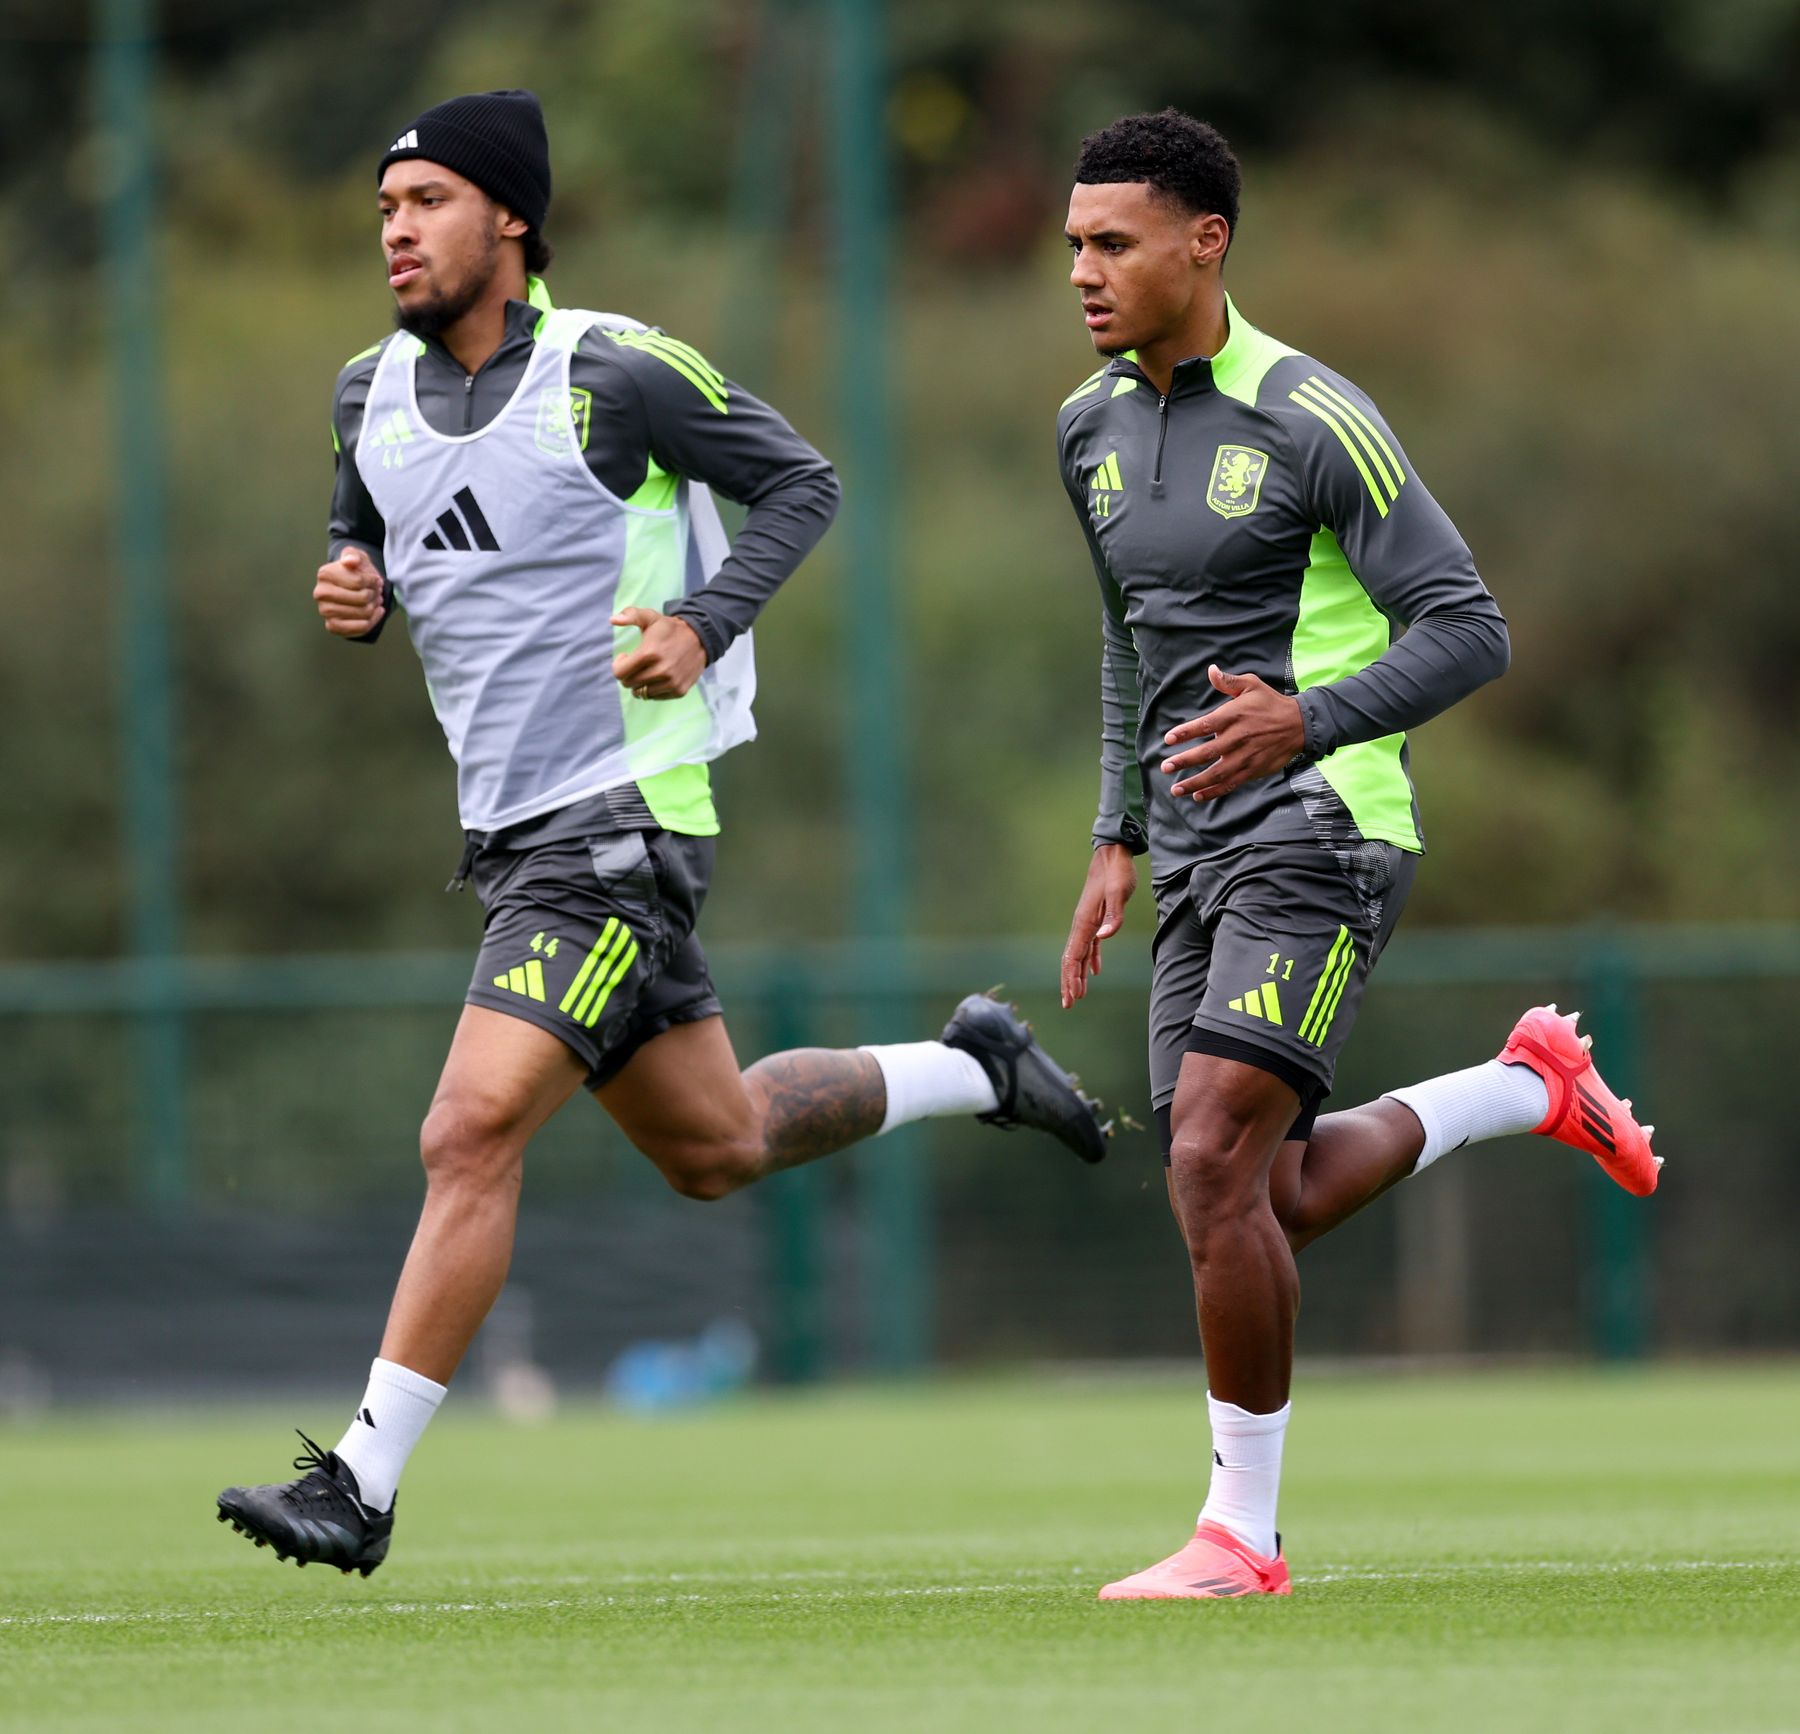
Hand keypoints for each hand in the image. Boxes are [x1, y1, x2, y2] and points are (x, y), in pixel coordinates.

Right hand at [314, 547, 385, 636]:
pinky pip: (360, 628)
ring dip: (375, 607)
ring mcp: (325, 611)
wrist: (351, 587)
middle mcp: (320, 594)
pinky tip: (377, 612)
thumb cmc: (354, 571)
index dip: (373, 581)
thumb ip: (353, 555)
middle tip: (378, 591)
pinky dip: (373, 620)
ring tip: (376, 600)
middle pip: (361, 599)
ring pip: (363, 614)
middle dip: (374, 595)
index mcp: (325, 574)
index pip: (358, 581)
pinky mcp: (333, 626)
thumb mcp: (356, 556)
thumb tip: (350, 561)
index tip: (376, 580)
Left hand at [611, 607, 706, 699]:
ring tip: (647, 670)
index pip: (619, 673)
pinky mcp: (679, 691)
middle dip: (628, 674)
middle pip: (629, 684)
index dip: (618, 665)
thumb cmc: (670, 628)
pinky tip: (658, 677)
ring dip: (640, 683)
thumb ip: (630, 615)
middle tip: (636, 664)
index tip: (625, 657)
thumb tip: (612, 619)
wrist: (700, 638)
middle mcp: (661, 670)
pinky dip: (653, 689)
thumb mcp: (650, 617)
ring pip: (641, 693)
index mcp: (649, 653)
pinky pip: (655, 697)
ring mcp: (671, 682)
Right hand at [1061, 843, 1137, 1008]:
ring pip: (1080, 954)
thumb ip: (1113, 915)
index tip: (1070, 998)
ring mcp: (1088, 922)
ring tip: (1078, 994)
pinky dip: (1091, 960)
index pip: (1073, 956)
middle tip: (1069, 1004)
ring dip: (1078, 974)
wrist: (1114, 854)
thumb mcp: (1119, 892)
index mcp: (1085, 922)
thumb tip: (1102, 938)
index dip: (1070, 979)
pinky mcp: (1097, 918)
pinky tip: (1095, 971)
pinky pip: (1090, 944)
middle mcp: (1082, 924)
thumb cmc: (1117, 872)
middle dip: (1069, 982)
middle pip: (1071, 959)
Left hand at [1159, 664, 1305, 800]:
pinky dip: (1214, 791)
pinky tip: (1198, 796)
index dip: (1186, 732)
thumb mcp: (1252, 685)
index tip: (1168, 739)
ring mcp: (1246, 756)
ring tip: (1176, 789)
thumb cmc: (1271, 703)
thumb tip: (1211, 670)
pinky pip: (1231, 783)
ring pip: (1217, 773)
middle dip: (1184, 761)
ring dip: (1195, 783)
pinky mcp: (1253, 770)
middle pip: (1207, 753)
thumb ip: (1228, 681)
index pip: (1206, 725)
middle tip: (1165, 767)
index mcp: (1235, 716)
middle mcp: (1239, 738)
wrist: (1300, 725)